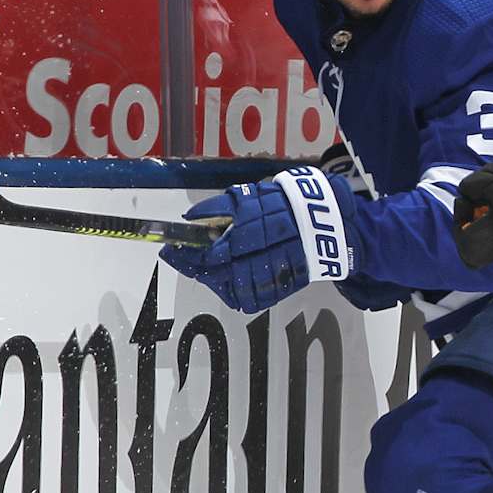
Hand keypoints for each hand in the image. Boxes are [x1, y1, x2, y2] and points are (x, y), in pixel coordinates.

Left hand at [159, 167, 358, 311]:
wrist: (324, 224)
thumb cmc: (282, 204)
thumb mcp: (249, 196)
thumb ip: (218, 208)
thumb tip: (190, 218)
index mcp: (247, 233)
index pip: (206, 251)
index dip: (185, 253)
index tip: (169, 250)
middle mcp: (256, 257)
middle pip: (214, 270)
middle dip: (193, 265)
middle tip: (178, 258)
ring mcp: (267, 276)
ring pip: (228, 286)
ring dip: (210, 278)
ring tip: (201, 267)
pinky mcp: (277, 288)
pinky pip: (247, 296)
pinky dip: (231, 289)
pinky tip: (223, 278)